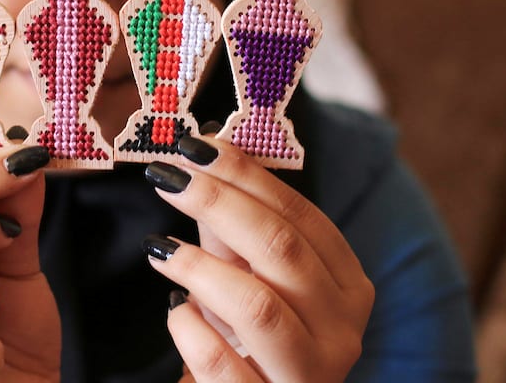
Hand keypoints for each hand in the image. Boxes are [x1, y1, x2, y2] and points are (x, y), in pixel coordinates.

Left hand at [142, 136, 373, 381]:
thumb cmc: (248, 340)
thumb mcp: (247, 278)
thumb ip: (231, 225)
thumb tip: (202, 153)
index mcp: (347, 287)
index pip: (302, 216)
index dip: (247, 175)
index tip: (196, 146)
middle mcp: (341, 331)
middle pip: (281, 249)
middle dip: (218, 203)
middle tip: (168, 176)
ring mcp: (309, 374)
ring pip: (256, 305)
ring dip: (199, 266)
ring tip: (159, 247)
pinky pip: (220, 362)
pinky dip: (189, 329)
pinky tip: (174, 310)